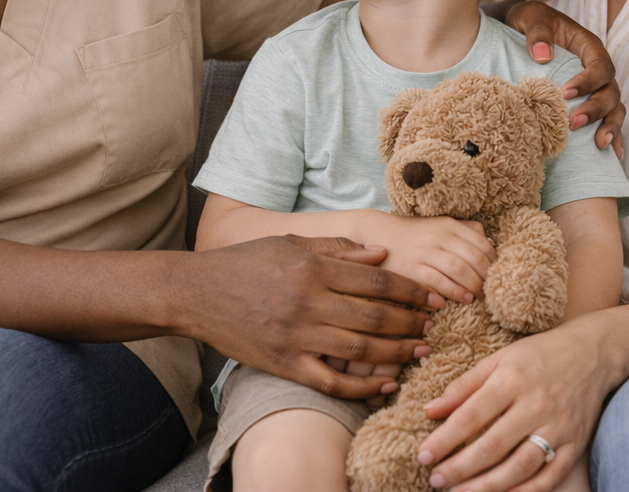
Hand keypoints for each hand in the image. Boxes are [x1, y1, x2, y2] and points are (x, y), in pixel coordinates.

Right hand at [185, 234, 440, 399]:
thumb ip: (338, 248)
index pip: (377, 280)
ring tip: (419, 349)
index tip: (433, 297)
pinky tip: (387, 383)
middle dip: (412, 322)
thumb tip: (382, 254)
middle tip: (433, 324)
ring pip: (361, 350)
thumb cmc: (246, 263)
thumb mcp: (292, 243)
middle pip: (376, 316)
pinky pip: (332, 380)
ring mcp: (296, 336)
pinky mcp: (284, 364)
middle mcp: (308, 302)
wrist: (195, 294)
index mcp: (313, 268)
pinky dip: (364, 386)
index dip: (411, 290)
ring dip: (398, 352)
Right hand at [371, 214, 495, 305]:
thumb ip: (465, 231)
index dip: (495, 264)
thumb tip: (490, 247)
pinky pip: (438, 281)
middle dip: (487, 279)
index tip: (498, 278)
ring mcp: (425, 252)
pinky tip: (463, 300)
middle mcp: (439, 236)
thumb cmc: (415, 235)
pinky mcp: (411, 268)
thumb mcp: (441, 225)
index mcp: (450, 225)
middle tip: (493, 294)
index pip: (483, 245)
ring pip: (460, 269)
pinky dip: (454, 291)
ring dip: (474, 287)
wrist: (377, 233)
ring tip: (480, 299)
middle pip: (475, 258)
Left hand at [416, 321, 615, 491]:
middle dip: (459, 469)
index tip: (423, 456)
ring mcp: (559, 426)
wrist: (594, 352)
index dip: (444, 440)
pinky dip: (527, 491)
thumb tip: (429, 411)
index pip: (470, 416)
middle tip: (436, 481)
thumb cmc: (540, 354)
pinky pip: (551, 476)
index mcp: (512, 380)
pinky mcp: (576, 443)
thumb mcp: (499, 359)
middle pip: (492, 447)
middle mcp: (536, 404)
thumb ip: (464, 386)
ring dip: (487, 486)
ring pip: (520, 467)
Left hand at [494, 0, 624, 154]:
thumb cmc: (527, 20)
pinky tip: (613, 155)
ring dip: (609, 127)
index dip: (588, 81)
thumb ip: (538, 31)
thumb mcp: (531, 16)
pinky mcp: (586, 102)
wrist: (516, 28)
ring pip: (614, 108)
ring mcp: (594, 88)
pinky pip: (606, 120)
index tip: (565, 93)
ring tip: (599, 146)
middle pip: (610, 91)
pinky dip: (612, 136)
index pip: (600, 65)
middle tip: (572, 123)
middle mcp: (596, 69)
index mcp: (588, 46)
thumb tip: (542, 56)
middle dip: (596, 110)